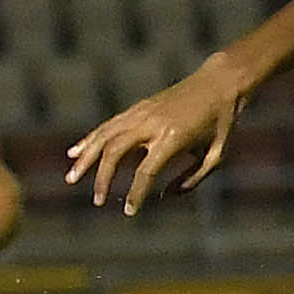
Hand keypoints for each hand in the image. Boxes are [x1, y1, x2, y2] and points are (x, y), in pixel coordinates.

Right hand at [67, 55, 249, 214]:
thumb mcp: (216, 156)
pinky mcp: (138, 107)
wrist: (219, 82)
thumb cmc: (222, 123)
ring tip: (71, 179)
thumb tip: (165, 196)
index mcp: (173, 138)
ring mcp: (142, 112)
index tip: (129, 212)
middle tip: (98, 202)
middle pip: (115, 152)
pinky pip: (108, 125)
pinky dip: (90, 139)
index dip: (136, 193)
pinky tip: (76, 152)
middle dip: (102, 178)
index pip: (146, 171)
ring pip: (104, 136)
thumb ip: (192, 178)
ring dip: (86, 158)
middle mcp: (152, 124)